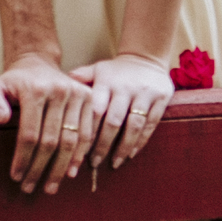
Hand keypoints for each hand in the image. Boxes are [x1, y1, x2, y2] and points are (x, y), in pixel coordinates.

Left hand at [0, 52, 97, 195]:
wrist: (37, 64)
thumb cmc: (13, 82)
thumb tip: (1, 118)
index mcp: (35, 89)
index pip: (29, 133)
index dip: (23, 159)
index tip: (16, 177)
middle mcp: (59, 90)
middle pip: (51, 140)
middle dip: (40, 169)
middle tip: (30, 188)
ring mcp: (77, 94)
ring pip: (71, 140)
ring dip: (61, 168)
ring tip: (50, 187)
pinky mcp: (89, 99)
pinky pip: (87, 133)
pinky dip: (79, 156)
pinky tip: (70, 172)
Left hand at [70, 53, 173, 169]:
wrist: (146, 57)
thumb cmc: (115, 70)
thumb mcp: (98, 70)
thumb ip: (81, 78)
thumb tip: (61, 84)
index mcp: (107, 82)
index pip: (96, 110)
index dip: (89, 131)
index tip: (80, 149)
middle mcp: (125, 88)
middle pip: (114, 121)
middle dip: (104, 145)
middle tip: (95, 163)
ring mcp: (144, 94)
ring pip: (134, 125)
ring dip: (123, 147)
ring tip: (114, 163)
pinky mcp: (160, 99)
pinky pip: (150, 124)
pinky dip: (141, 141)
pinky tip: (131, 154)